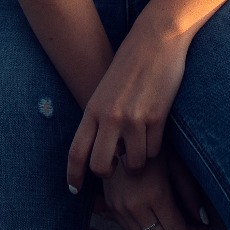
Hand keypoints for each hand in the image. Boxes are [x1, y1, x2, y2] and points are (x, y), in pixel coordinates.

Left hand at [66, 22, 191, 189]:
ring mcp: (133, 119)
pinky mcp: (156, 117)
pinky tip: (156, 131)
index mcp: (92, 109)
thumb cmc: (130, 64)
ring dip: (138, 161)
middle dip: (110, 174)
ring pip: (134, 164)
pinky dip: (155, 147)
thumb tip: (99, 148)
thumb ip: (100, 117)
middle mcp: (109, 117)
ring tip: (141, 145)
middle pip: (101, 167)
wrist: (155, 39)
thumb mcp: (106, 91)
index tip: (74, 190)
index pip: (76, 152)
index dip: (73, 175)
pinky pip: (154, 150)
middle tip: (118, 167)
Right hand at [101, 152, 213, 229]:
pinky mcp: (111, 208)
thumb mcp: (177, 164)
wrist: (117, 132)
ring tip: (180, 229)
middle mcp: (134, 207)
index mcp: (154, 194)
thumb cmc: (153, 143)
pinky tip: (161, 222)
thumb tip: (202, 220)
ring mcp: (120, 209)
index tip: (205, 228)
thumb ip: (190, 194)